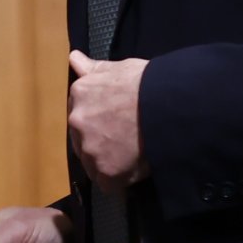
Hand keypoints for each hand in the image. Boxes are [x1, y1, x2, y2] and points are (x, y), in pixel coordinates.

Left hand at [68, 51, 148, 185]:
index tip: (116, 121)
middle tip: (126, 138)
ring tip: (133, 153)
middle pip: (83, 139)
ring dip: (108, 161)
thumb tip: (74, 59)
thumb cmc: (148, 83)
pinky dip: (120, 179)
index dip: (99, 119)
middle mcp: (78, 121)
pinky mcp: (106, 172)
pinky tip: (135, 168)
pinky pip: (108, 183)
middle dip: (100, 141)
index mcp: (80, 93)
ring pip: (94, 162)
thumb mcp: (120, 68)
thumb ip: (94, 69)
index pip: (81, 113)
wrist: (168, 106)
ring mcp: (90, 149)